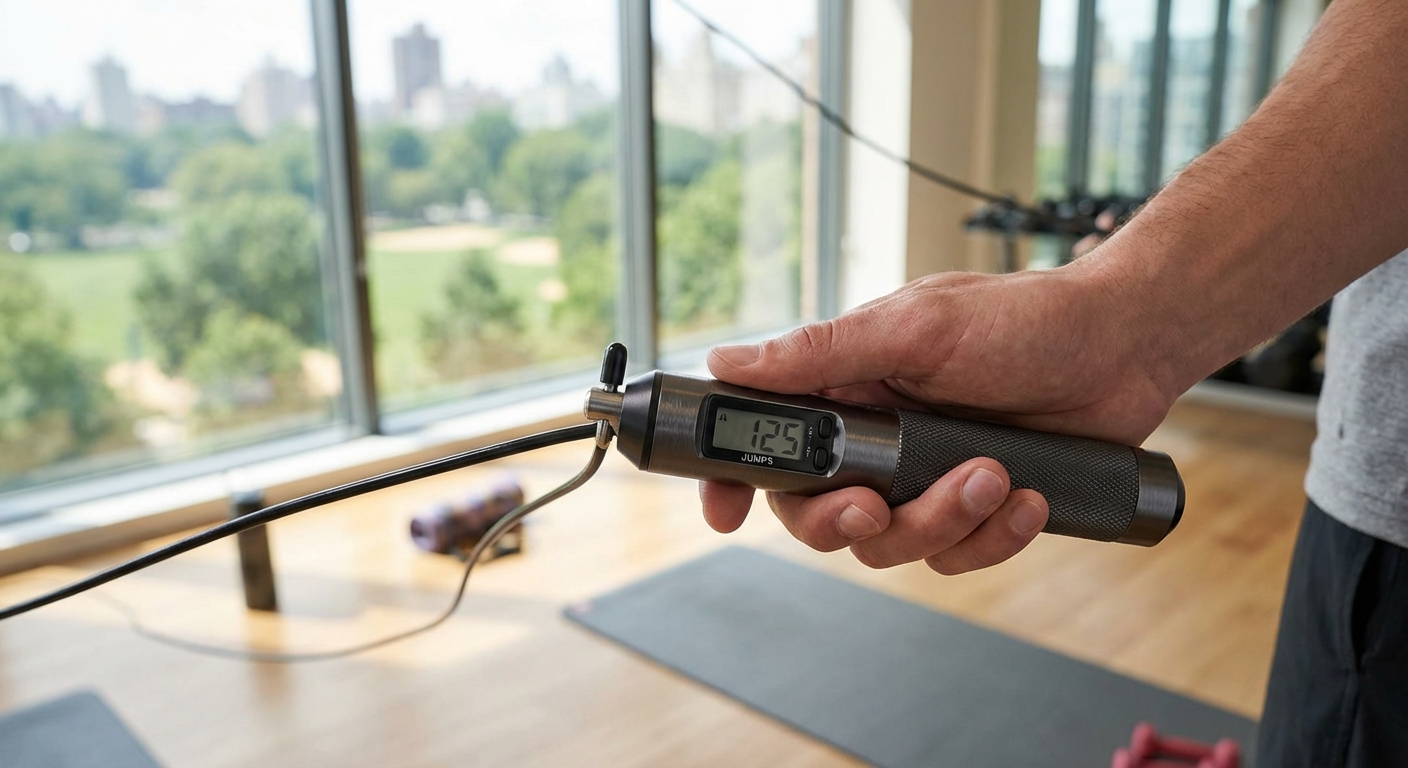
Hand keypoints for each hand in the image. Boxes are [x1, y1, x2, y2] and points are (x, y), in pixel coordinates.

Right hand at [699, 262, 1176, 573]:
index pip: (767, 440)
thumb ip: (822, 350)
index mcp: (846, 384)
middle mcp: (875, 435)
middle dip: (844, 520)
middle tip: (876, 505)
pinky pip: (956, 554)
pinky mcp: (975, 506)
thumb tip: (726, 361)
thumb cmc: (1025, 317)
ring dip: (938, 521)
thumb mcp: (917, 325)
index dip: (734, 481)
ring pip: (888, 543)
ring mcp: (923, 476)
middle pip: (817, 513)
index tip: (724, 513)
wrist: (1128, 346)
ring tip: (992, 475)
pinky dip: (992, 535)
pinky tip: (1027, 498)